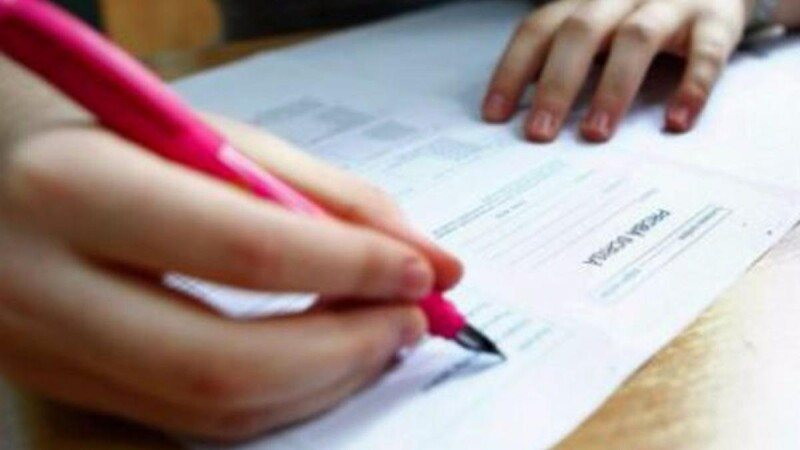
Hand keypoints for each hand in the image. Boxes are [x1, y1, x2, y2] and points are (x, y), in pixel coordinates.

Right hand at [0, 60, 460, 439]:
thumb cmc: (103, 128)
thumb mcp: (205, 134)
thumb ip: (319, 192)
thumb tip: (418, 253)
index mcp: (77, 187)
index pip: (243, 247)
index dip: (350, 266)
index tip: (424, 270)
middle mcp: (45, 286)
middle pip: (224, 363)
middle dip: (345, 351)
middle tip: (410, 321)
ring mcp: (45, 351)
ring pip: (208, 409)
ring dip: (320, 383)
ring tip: (378, 337)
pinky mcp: (62, 383)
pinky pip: (187, 416)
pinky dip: (275, 396)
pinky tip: (319, 357)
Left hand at [483, 0, 752, 141]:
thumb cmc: (640, 11)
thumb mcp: (596, 24)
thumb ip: (562, 55)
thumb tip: (522, 110)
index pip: (538, 30)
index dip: (513, 70)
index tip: (495, 115)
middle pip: (581, 31)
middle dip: (557, 83)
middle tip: (539, 133)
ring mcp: (670, 2)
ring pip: (638, 38)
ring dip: (613, 88)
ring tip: (594, 134)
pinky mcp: (716, 19)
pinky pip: (706, 52)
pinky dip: (692, 87)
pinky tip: (676, 121)